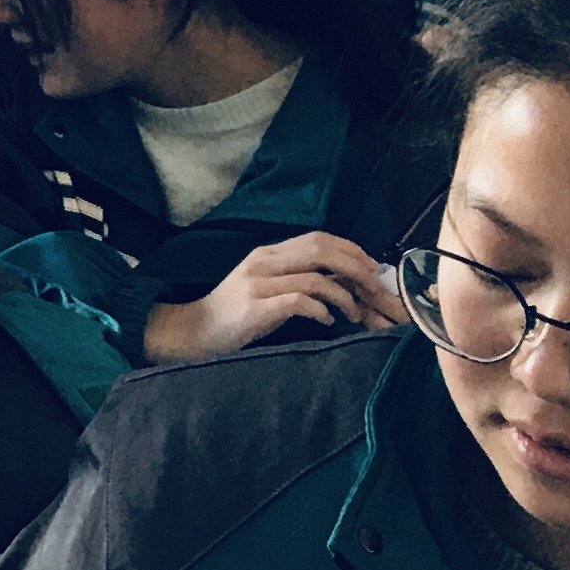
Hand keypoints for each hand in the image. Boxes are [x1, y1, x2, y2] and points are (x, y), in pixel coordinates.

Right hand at [140, 233, 400, 359]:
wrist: (196, 330)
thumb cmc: (236, 313)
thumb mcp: (266, 286)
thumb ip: (297, 277)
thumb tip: (342, 278)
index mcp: (267, 253)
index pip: (316, 238)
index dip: (350, 249)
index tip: (371, 267)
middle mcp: (263, 263)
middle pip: (320, 252)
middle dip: (355, 268)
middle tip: (373, 287)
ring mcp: (258, 284)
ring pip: (315, 278)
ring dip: (344, 296)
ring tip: (354, 313)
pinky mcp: (256, 308)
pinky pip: (300, 302)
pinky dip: (321, 311)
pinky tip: (327, 322)